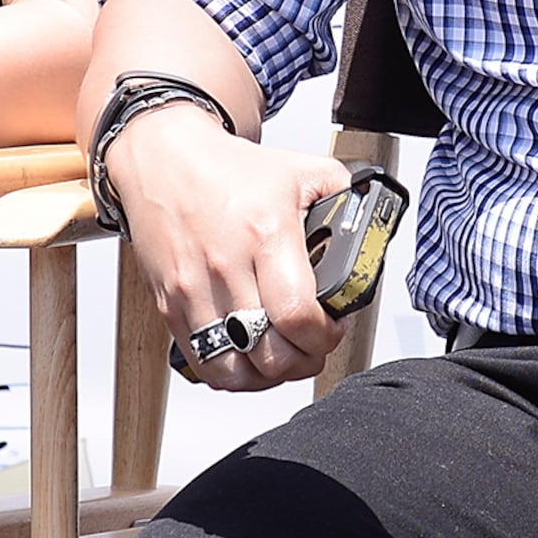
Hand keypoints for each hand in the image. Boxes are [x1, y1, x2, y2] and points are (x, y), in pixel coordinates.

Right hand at [105, 105, 355, 392]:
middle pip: (268, 353)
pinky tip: (250, 360)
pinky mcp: (170, 306)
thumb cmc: (232, 169)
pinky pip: (202, 365)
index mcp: (265, 234)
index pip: (297, 315)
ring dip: (267, 377)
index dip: (324, 337)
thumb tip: (372, 229)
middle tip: (314, 347)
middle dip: (303, 362)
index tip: (334, 328)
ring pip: (233, 370)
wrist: (165, 160)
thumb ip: (346, 197)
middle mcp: (225, 267)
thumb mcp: (303, 170)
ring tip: (284, 359)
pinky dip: (232, 375)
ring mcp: (193, 291)